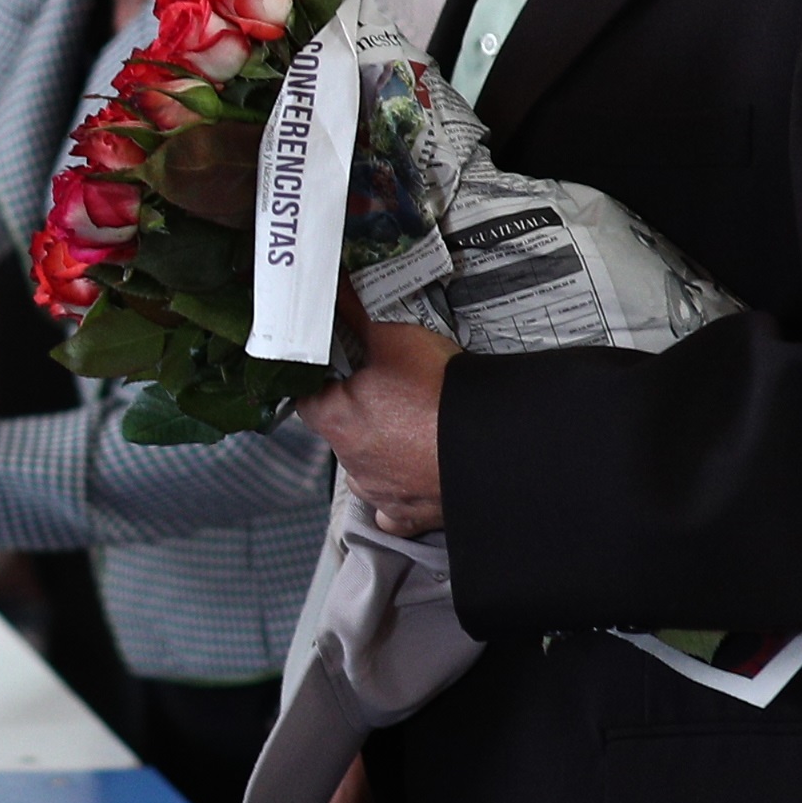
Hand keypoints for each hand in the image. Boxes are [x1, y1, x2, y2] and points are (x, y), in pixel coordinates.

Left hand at [297, 311, 455, 536]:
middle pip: (340, 431)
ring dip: (380, 451)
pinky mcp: (412, 514)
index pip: (307, 397)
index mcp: (336, 421)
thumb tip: (334, 289)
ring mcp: (381, 493)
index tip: (340, 365)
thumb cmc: (439, 392)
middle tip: (388, 389)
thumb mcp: (394, 337)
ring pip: (366, 471)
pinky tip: (414, 474)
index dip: (322, 378)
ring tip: (410, 426)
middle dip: (358, 411)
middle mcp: (351, 463)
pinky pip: (395, 508)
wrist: (494, 444)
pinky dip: (401, 492)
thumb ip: (357, 313)